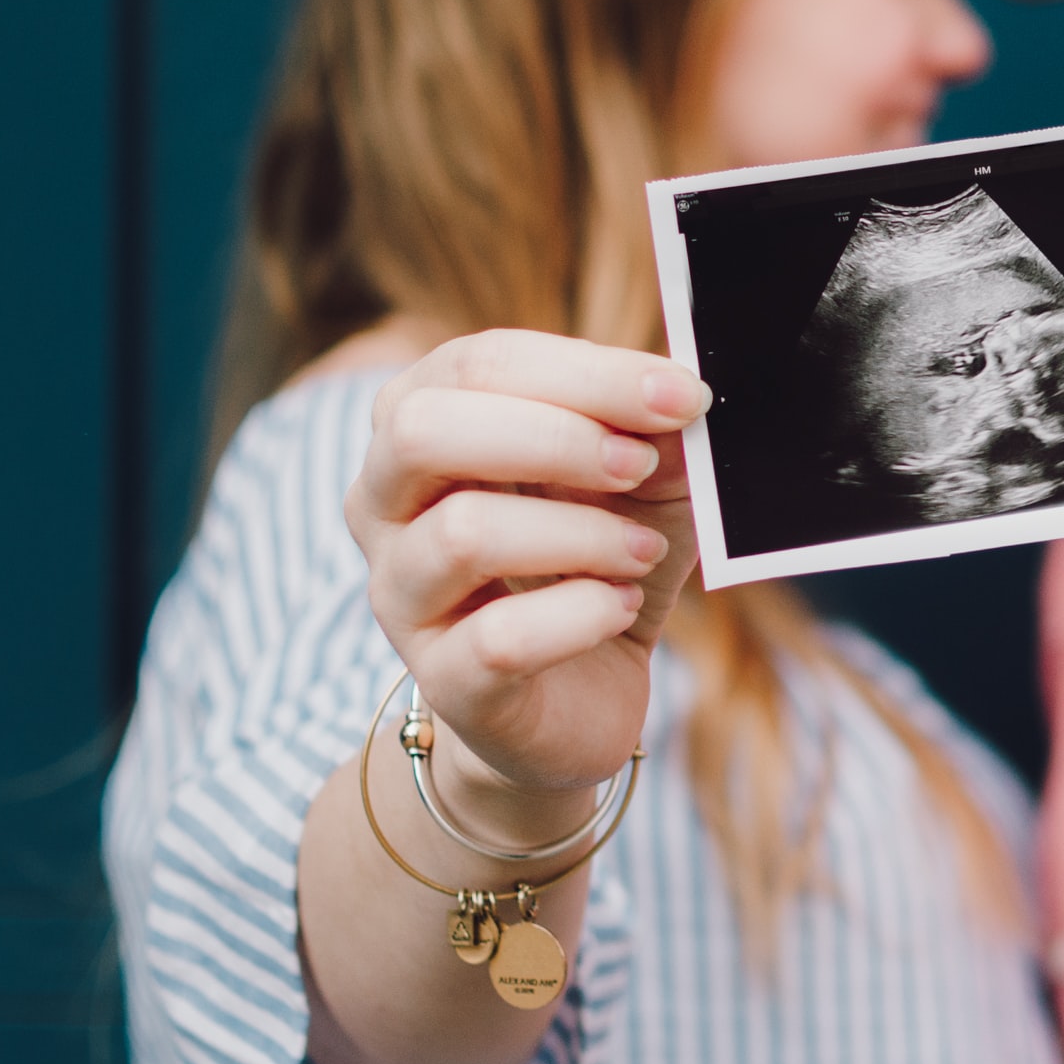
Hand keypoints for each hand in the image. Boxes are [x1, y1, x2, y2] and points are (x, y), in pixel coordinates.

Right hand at [345, 330, 709, 837]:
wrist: (580, 698)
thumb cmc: (596, 561)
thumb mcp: (640, 481)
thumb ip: (652, 429)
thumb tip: (678, 391)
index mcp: (420, 423)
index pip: (478, 364)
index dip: (586, 372)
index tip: (680, 395)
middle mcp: (383, 503)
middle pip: (424, 430)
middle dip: (555, 437)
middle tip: (639, 464)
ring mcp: (401, 596)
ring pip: (462, 534)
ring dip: (580, 533)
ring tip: (642, 552)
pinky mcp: (444, 681)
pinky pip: (498, 639)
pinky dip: (581, 615)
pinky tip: (620, 609)